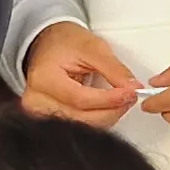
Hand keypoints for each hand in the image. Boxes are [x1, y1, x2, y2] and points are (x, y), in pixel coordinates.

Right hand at [20, 21, 141, 126]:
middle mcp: (36, 100)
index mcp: (44, 78)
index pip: (80, 99)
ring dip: (106, 116)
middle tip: (129, 97)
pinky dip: (96, 118)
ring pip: (82, 126)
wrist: (48, 43)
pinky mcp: (47, 118)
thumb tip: (132, 88)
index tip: (130, 93)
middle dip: (111, 110)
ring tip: (119, 99)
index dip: (109, 99)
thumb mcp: (92, 47)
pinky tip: (106, 107)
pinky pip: (78, 125)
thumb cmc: (64, 42)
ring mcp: (40, 112)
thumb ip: (114, 69)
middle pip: (81, 119)